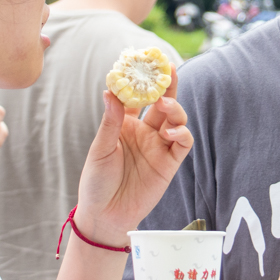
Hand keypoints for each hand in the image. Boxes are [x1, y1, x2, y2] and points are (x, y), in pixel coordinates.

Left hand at [74, 74, 191, 245]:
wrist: (105, 216)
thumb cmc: (97, 182)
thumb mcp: (100, 150)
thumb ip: (110, 122)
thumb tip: (110, 91)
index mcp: (125, 125)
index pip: (136, 97)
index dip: (140, 81)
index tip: (142, 63)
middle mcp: (144, 132)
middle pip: (161, 103)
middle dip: (166, 86)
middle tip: (168, 69)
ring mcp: (159, 147)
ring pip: (175, 119)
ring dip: (174, 108)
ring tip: (166, 105)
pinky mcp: (170, 163)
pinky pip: (183, 143)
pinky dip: (182, 133)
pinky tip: (171, 131)